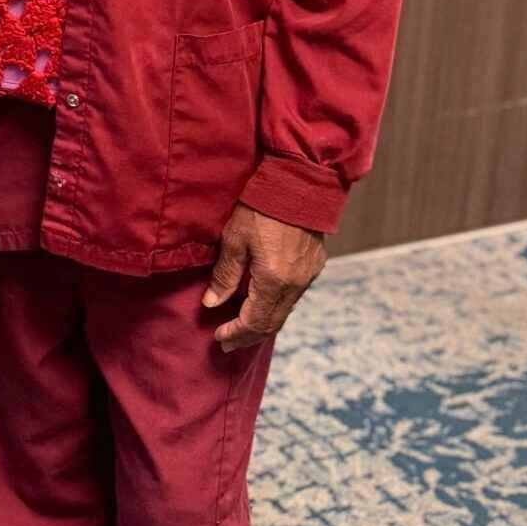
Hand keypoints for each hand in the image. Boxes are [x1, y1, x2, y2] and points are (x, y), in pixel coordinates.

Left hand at [201, 202, 324, 350]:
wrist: (300, 182)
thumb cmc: (262, 207)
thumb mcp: (234, 239)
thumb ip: (225, 275)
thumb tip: (212, 304)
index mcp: (273, 281)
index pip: (254, 321)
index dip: (236, 333)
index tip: (218, 338)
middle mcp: (295, 284)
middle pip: (272, 323)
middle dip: (248, 336)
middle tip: (227, 343)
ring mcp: (308, 276)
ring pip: (285, 312)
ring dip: (263, 324)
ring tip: (243, 329)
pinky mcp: (314, 265)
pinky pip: (293, 297)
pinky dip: (276, 308)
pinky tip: (263, 304)